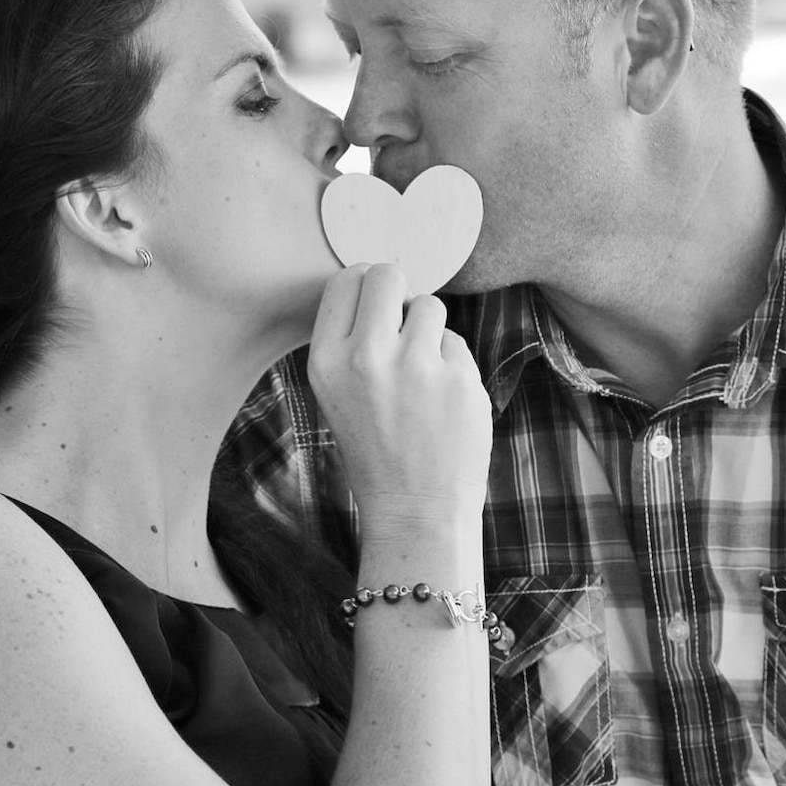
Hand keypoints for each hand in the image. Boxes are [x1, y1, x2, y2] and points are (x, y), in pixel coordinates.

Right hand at [307, 263, 491, 528]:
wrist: (415, 510)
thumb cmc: (376, 450)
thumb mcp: (337, 394)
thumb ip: (351, 341)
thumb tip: (380, 283)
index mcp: (326, 362)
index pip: (345, 281)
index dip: (365, 283)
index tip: (376, 300)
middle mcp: (366, 357)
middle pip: (388, 275)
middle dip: (400, 291)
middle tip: (404, 322)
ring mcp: (416, 366)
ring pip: (430, 306)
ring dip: (430, 331)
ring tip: (422, 373)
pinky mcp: (458, 378)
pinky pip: (456, 344)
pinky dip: (452, 365)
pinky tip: (442, 401)